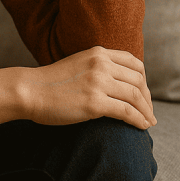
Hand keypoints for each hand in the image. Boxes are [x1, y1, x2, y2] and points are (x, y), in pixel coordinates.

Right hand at [0, 46, 156, 129]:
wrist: (30, 91)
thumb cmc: (51, 82)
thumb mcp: (78, 64)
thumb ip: (97, 67)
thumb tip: (117, 82)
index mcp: (98, 53)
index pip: (134, 63)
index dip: (144, 80)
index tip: (144, 94)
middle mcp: (101, 64)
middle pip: (138, 80)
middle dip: (147, 98)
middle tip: (149, 112)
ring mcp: (98, 83)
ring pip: (136, 96)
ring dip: (146, 111)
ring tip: (149, 122)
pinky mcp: (94, 103)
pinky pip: (127, 112)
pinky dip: (139, 120)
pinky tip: (142, 127)